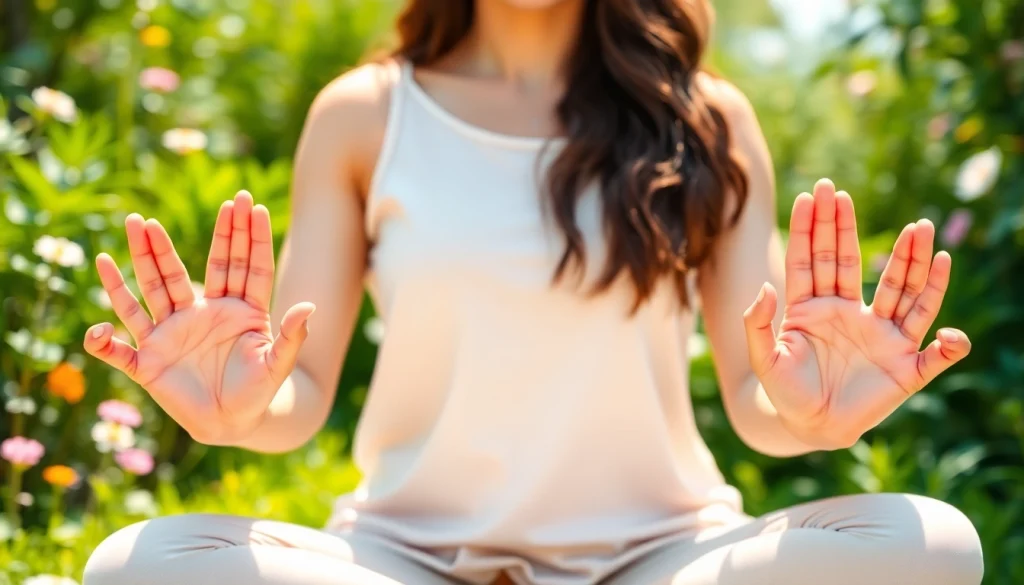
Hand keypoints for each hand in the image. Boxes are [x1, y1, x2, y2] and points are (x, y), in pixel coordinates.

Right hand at [84, 191, 314, 444]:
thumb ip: (292, 337)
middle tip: (181, 206)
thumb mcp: (278, 365)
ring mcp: (173, 333)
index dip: (246, 237)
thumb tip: (310, 306)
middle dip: (184, 240)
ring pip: (154, 289)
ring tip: (137, 223)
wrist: (232, 423)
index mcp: (239, 311)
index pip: (243, 267)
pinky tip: (99, 278)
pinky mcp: (148, 362)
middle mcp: (203, 314)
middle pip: (191, 269)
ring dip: (145, 257)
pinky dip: (105, 327)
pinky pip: (120, 344)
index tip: (247, 205)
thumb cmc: (259, 391)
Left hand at [742, 179, 969, 449]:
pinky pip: (933, 345)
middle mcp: (847, 312)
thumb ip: (757, 325)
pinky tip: (950, 283)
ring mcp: (879, 335)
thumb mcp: (764, 359)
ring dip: (910, 260)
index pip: (810, 260)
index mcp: (812, 308)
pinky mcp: (905, 366)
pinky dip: (945, 323)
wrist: (811, 428)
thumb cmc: (785, 392)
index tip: (813, 195)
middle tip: (842, 193)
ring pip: (899, 289)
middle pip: (848, 262)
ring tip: (920, 227)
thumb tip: (765, 287)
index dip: (811, 228)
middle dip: (845, 227)